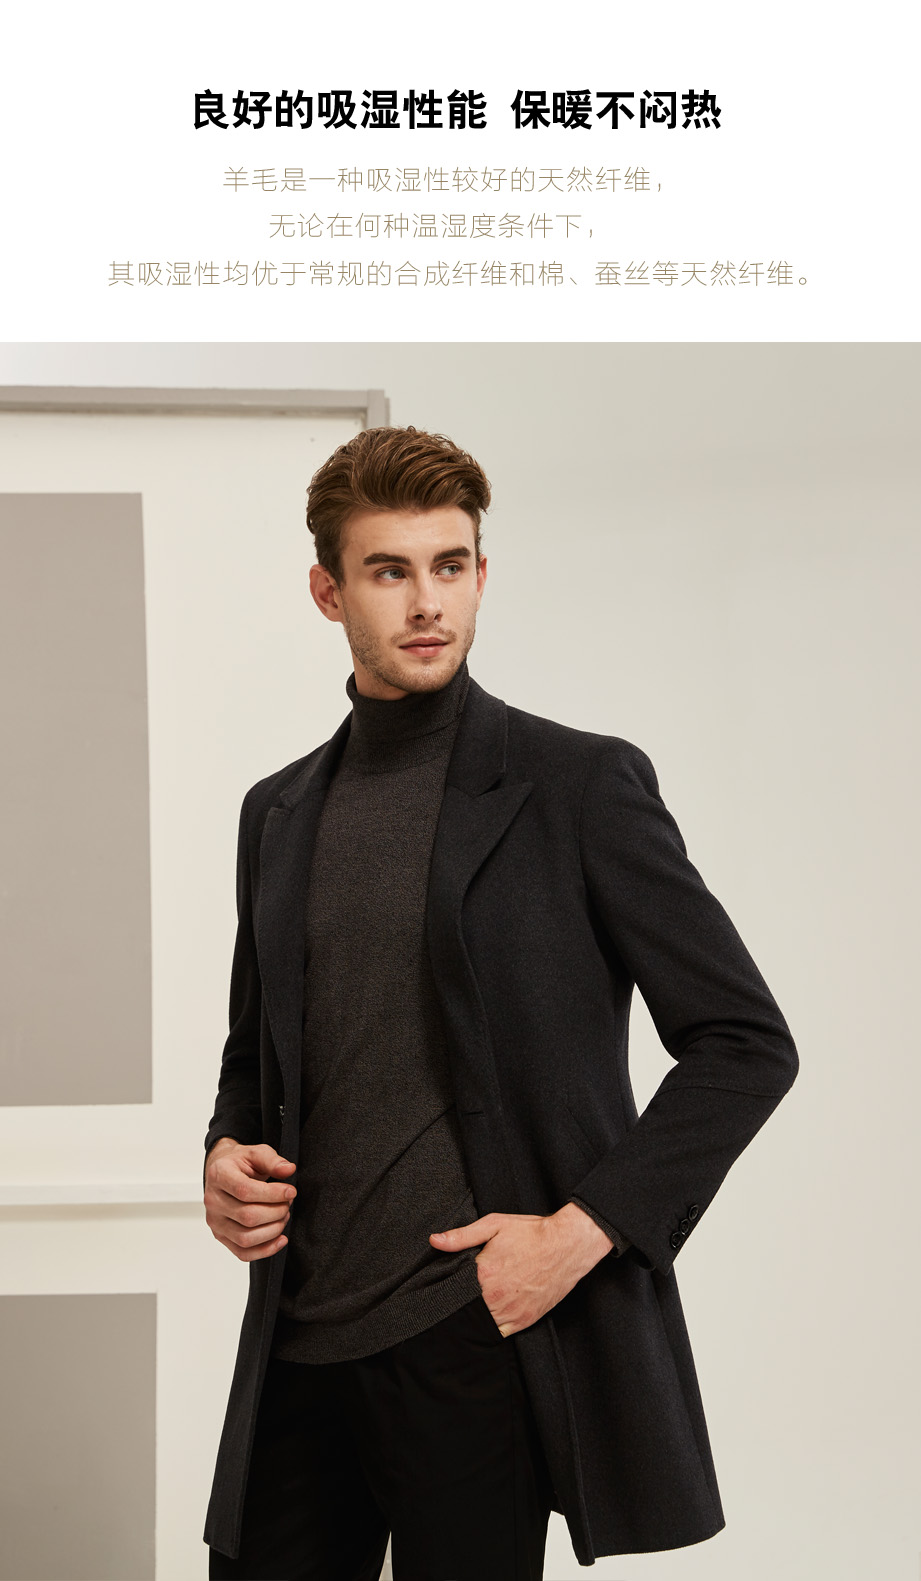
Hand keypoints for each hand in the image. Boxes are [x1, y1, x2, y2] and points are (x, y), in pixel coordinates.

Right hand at [204, 1139, 296, 1262]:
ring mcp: (215, 1221)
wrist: (223, 1172)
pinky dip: (265, 1250)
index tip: (291, 1191)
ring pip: (245, 1238)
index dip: (273, 1194)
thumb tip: (288, 1170)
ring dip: (273, 1230)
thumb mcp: (256, 1153)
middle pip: (247, 1217)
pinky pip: (242, 1253)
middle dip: (276, 1212)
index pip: (245, 1191)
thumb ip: (272, 1160)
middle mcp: (213, 1201)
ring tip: (283, 1216)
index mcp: (219, 1175)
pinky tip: (280, 1239)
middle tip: (288, 1203)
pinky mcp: (221, 1236)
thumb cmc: (240, 1163)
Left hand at [429, 1202, 613, 1336]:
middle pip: (466, 1309)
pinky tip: (490, 1315)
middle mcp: (496, 1297)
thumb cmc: (531, 1233)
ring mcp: (512, 1311)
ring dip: (476, 1316)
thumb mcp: (494, 1225)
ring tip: (474, 1304)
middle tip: (459, 1295)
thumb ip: (462, 1236)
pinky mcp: (526, 1320)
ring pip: (482, 1323)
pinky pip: (501, 1333)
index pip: (454, 1289)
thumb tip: (435, 1241)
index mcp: (485, 1274)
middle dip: (461, 1303)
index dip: (448, 1287)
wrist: (567, 1245)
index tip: (446, 1283)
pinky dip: (493, 1327)